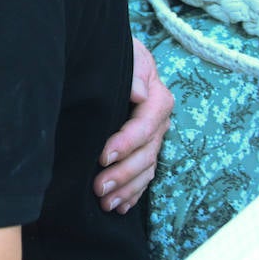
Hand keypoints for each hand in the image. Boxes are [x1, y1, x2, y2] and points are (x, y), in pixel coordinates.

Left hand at [94, 38, 172, 213]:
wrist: (116, 53)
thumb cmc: (121, 53)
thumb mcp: (129, 53)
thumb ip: (134, 72)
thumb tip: (138, 92)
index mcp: (158, 99)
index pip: (144, 126)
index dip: (126, 143)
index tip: (104, 156)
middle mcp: (159, 122)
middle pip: (146, 154)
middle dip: (123, 174)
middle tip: (99, 187)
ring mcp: (153, 138)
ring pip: (146, 169)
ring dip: (127, 189)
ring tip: (106, 203)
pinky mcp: (144, 148)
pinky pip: (144, 175)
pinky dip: (133, 192)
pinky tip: (120, 206)